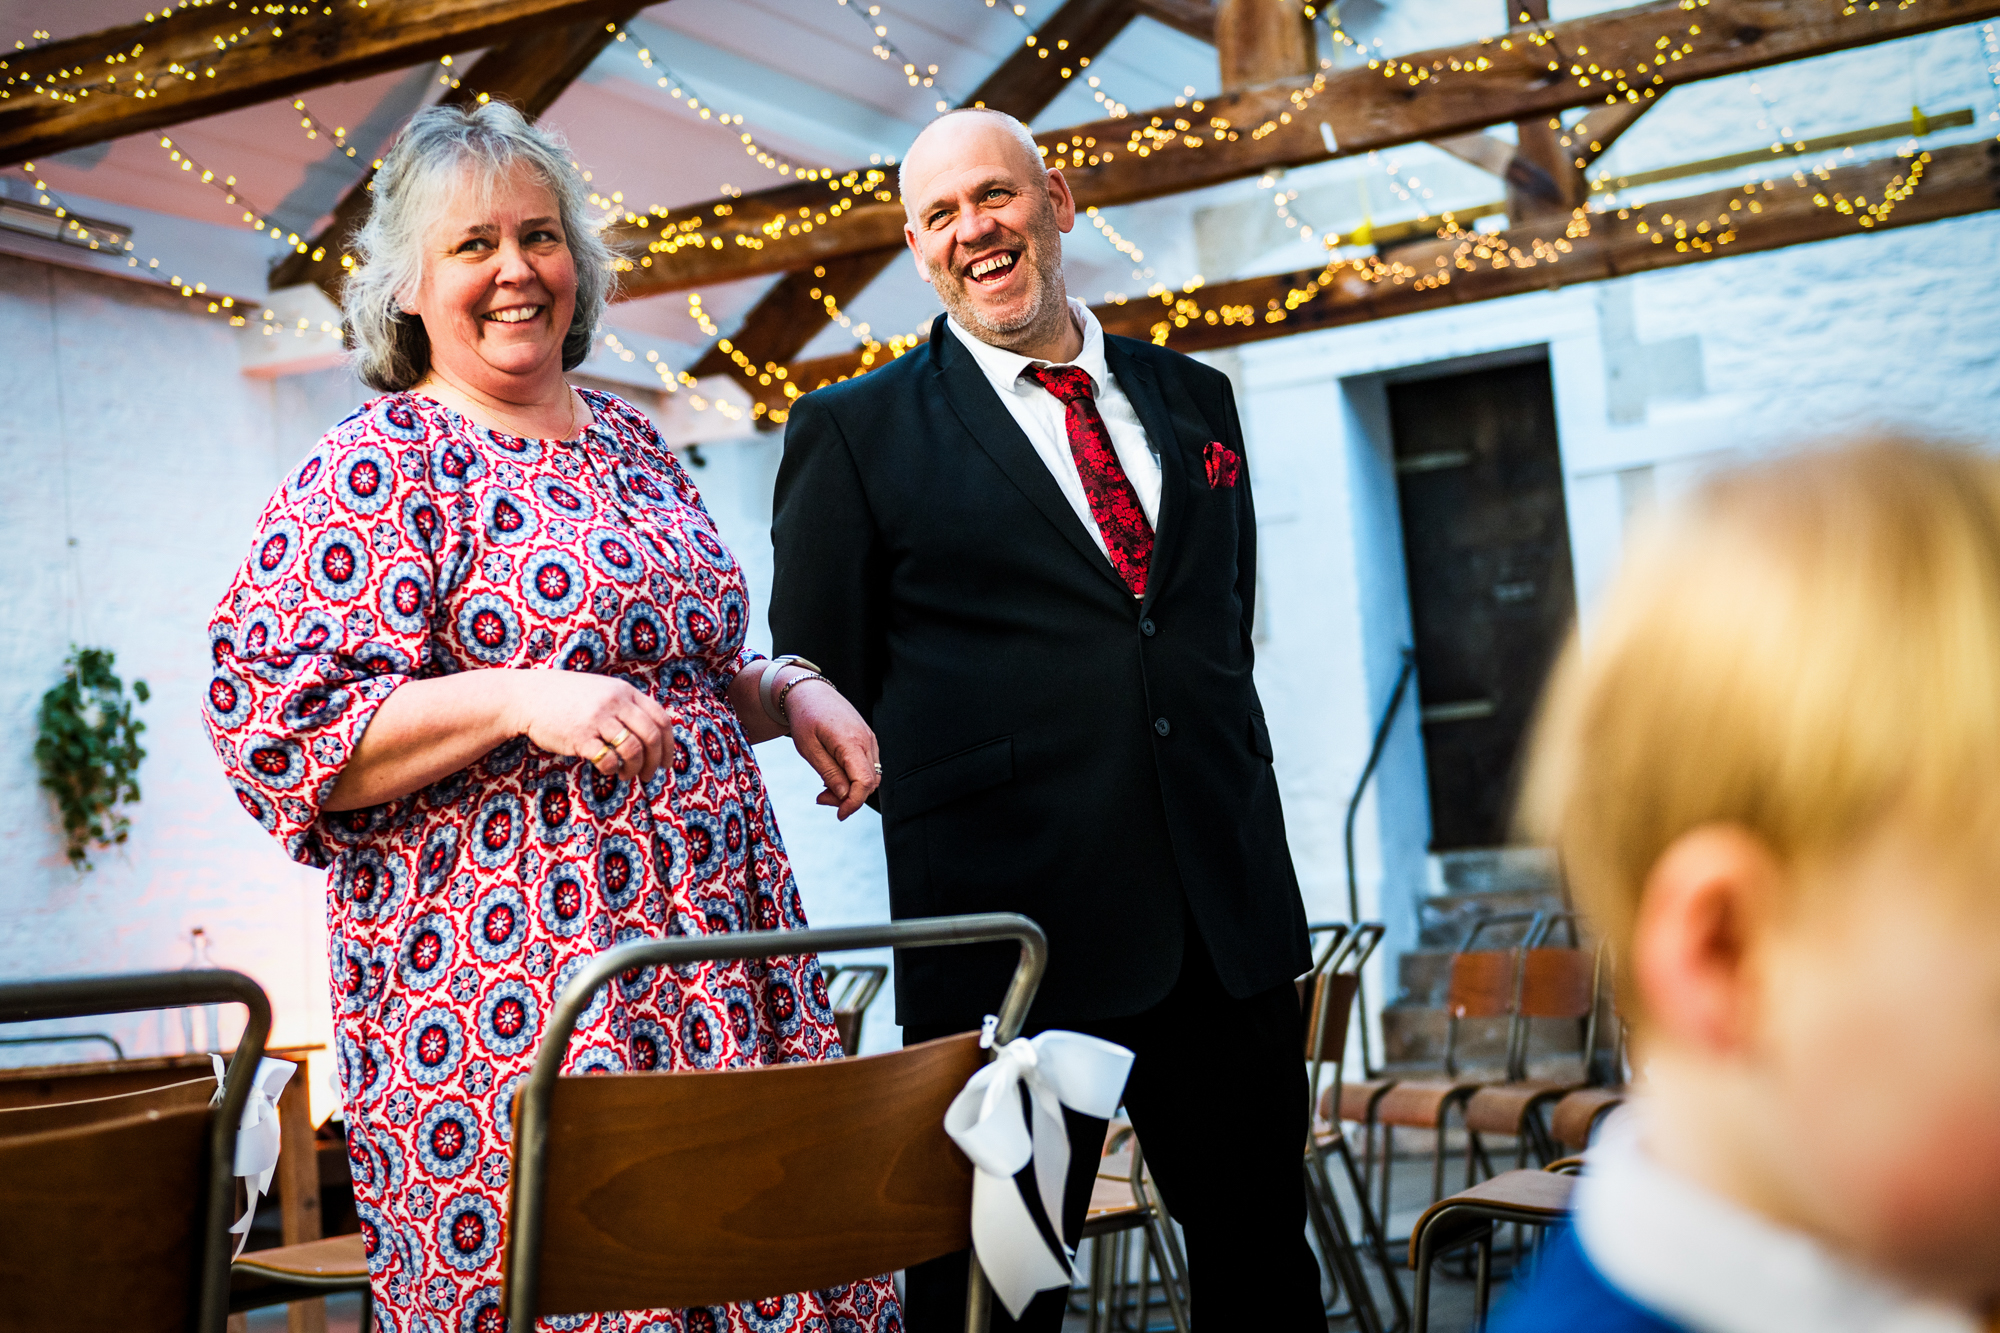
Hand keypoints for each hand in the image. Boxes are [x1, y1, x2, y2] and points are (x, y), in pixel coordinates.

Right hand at [503, 670, 674, 782]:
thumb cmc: (568, 698)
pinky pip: (607, 759)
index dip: (669, 745)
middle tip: (649, 775)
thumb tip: (653, 737)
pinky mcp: (580, 737)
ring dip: (634, 768)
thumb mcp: (603, 691)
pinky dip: (612, 770)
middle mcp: (615, 703)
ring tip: (627, 775)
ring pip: (632, 749)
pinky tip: (608, 771)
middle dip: (655, 761)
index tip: (667, 763)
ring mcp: (597, 719)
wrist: (529, 697)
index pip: (660, 719)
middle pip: (651, 736)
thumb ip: (627, 706)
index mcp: (624, 691)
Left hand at [782, 677, 881, 819]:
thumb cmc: (805, 718)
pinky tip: (834, 775)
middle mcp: (867, 740)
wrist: (809, 691)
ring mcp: (870, 738)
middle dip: (849, 798)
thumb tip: (845, 796)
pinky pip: (867, 765)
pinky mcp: (867, 738)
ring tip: (826, 788)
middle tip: (822, 798)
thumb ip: (829, 773)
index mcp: (851, 742)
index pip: (864, 782)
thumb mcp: (809, 749)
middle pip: (870, 782)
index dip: (854, 803)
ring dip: (852, 789)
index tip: (839, 814)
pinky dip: (854, 777)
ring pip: (872, 775)